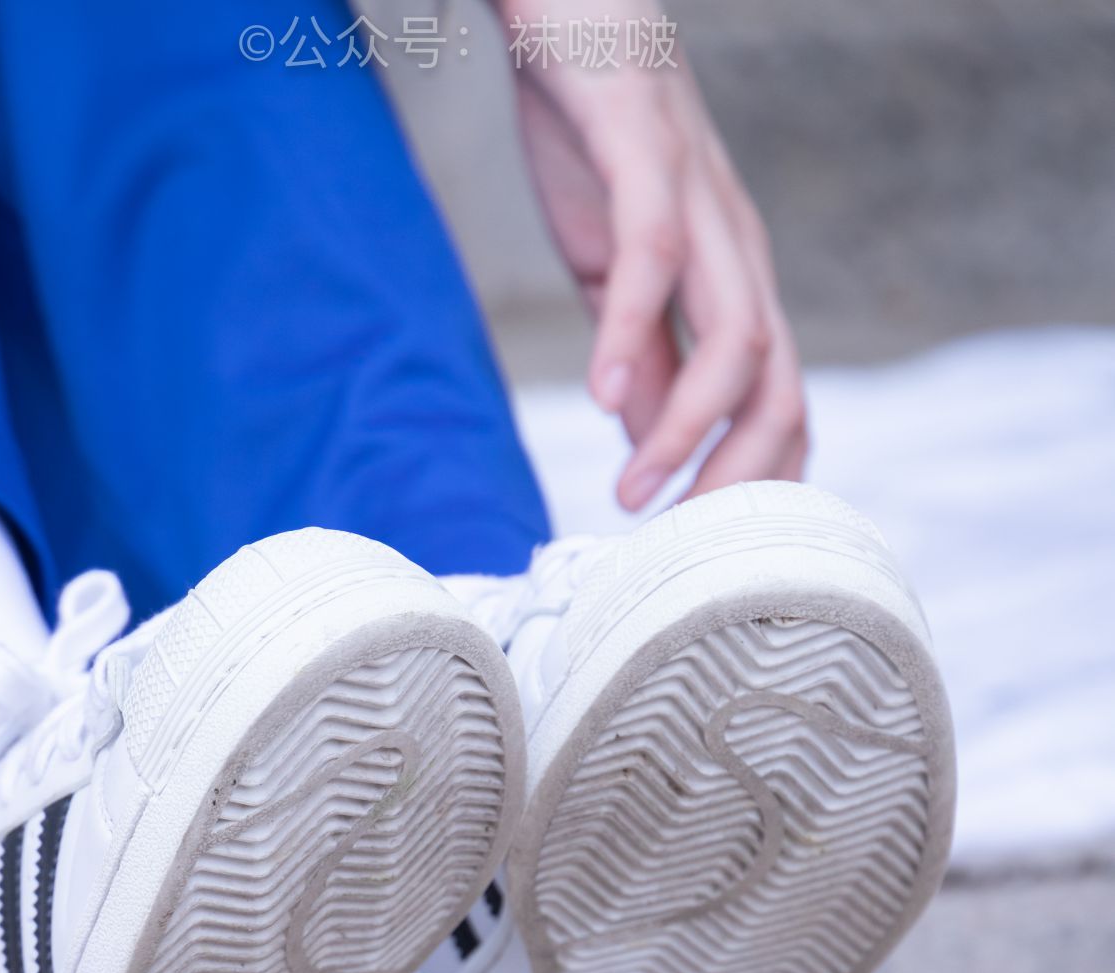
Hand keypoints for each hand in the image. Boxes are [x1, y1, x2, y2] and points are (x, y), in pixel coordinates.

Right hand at [504, 0, 807, 507]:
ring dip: (687, 431)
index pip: (778, 403)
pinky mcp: (644, 153)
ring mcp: (700, 201)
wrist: (565, 2)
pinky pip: (655, 258)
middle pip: (780, 387)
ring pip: (735, 337)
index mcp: (731, 280)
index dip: (754, 483)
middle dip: (740, 480)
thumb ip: (642, 349)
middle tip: (679, 541)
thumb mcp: (614, 266)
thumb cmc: (591, 137)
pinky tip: (602, 395)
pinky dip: (632, 334)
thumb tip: (650, 440)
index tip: (699, 545)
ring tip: (632, 493)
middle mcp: (735, 248)